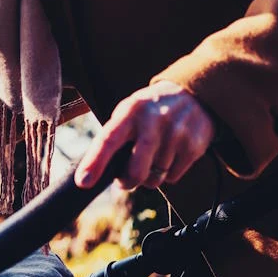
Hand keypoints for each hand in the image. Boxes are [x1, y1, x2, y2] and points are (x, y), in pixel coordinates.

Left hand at [76, 80, 214, 189]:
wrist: (193, 94)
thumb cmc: (150, 110)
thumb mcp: (128, 112)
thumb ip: (114, 136)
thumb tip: (95, 170)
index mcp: (130, 111)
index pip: (108, 139)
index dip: (95, 162)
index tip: (83, 182)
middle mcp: (153, 122)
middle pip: (136, 170)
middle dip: (127, 182)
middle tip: (124, 180)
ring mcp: (176, 134)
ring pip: (154, 178)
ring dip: (149, 176)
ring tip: (152, 157)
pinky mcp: (193, 147)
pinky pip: (172, 177)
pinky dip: (167, 174)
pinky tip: (169, 155)